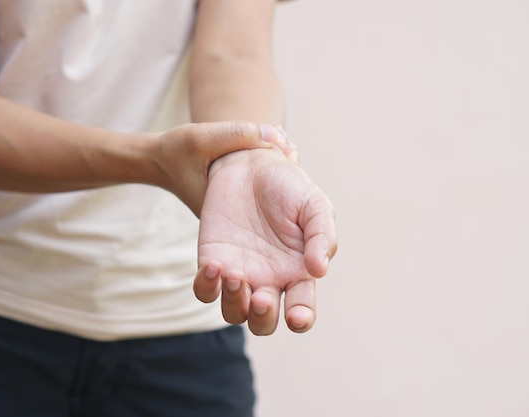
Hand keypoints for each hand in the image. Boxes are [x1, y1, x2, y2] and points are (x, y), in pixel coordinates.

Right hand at [151, 121, 292, 215]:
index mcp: (225, 210)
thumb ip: (237, 134)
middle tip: (291, 145)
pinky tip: (268, 145)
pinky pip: (252, 179)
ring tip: (283, 143)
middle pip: (267, 193)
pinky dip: (258, 162)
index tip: (290, 148)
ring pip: (260, 185)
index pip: (265, 195)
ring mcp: (230, 206)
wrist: (156, 159)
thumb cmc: (175, 150)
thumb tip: (273, 133)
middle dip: (280, 167)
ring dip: (270, 162)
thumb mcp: (203, 137)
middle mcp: (230, 214)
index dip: (281, 170)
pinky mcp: (230, 195)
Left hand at [193, 149, 336, 334]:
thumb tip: (319, 271)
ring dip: (234, 303)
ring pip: (234, 313)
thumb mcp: (314, 205)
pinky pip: (205, 290)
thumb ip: (322, 236)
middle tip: (261, 298)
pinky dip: (207, 286)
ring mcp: (239, 274)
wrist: (250, 164)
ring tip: (235, 275)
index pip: (302, 309)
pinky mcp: (212, 261)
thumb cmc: (288, 187)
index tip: (297, 316)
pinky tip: (214, 266)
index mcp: (298, 273)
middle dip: (263, 318)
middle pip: (264, 321)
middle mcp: (269, 281)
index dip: (301, 319)